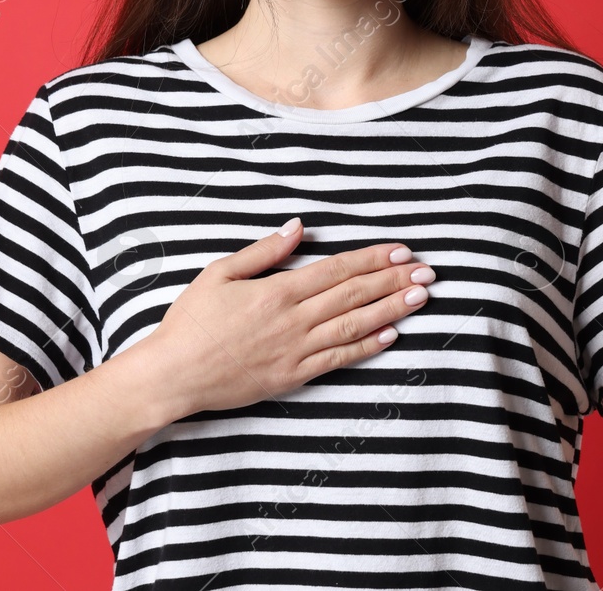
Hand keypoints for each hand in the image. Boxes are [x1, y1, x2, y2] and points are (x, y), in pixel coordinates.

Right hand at [141, 218, 436, 417]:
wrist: (174, 375)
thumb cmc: (191, 321)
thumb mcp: (220, 273)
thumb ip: (264, 250)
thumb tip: (299, 227)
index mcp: (277, 291)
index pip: (337, 270)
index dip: (372, 259)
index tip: (401, 251)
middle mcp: (293, 320)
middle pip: (354, 295)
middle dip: (394, 281)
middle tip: (427, 271)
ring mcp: (296, 351)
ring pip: (354, 326)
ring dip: (391, 310)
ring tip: (421, 297)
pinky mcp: (293, 376)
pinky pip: (339, 359)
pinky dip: (367, 346)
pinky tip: (391, 335)